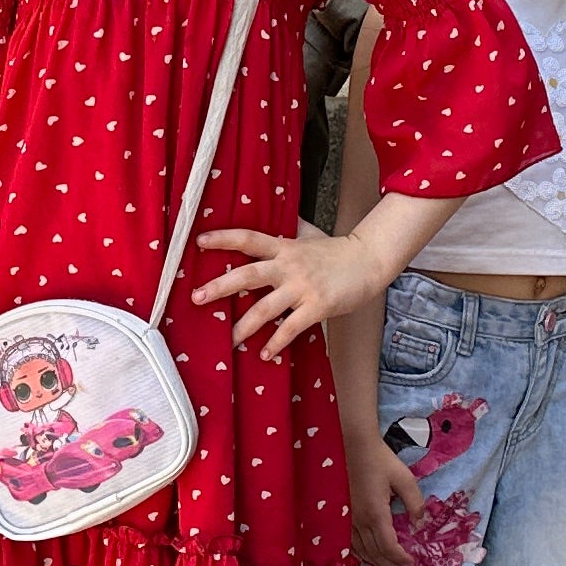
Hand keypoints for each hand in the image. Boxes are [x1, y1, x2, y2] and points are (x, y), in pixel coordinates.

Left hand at [190, 224, 389, 356]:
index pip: (248, 239)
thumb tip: (278, 211)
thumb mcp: (310, 233)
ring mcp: (302, 287)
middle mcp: (289, 266)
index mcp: (284, 247)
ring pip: (265, 308)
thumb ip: (290, 227)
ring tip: (228, 340)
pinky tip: (265, 354)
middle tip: (196, 298)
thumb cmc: (337, 250)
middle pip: (248, 275)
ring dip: (244, 326)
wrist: (369, 260)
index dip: (223, 239)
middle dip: (220, 287)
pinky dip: (276, 342)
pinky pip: (290, 328)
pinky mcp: (316, 306)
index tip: (198, 242)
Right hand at [347, 433, 422, 565]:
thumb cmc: (379, 460)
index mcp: (376, 514)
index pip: (389, 547)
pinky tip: (368, 555)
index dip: (400, 559)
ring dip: (377, 563)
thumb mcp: (404, 478)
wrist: (352, 446)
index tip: (412, 564)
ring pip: (362, 550)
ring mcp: (348, 519)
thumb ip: (415, 502)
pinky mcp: (341, 514)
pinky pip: (351, 542)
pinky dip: (362, 553)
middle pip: (375, 554)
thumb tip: (419, 522)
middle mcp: (360, 521)